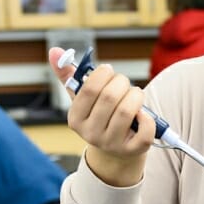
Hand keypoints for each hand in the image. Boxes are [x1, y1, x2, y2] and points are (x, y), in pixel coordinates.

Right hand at [47, 48, 152, 186]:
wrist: (117, 150)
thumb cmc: (101, 117)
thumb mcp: (84, 99)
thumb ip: (70, 76)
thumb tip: (55, 51)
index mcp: (75, 119)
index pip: (90, 89)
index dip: (103, 74)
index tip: (109, 70)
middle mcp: (91, 134)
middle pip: (110, 97)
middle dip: (122, 82)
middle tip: (124, 82)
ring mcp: (112, 144)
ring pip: (127, 110)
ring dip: (136, 95)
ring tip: (135, 94)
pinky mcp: (133, 151)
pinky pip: (145, 129)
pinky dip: (148, 117)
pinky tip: (143, 114)